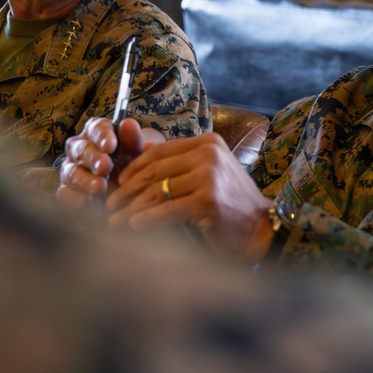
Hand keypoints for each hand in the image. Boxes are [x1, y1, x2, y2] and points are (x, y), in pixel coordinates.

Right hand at [56, 118, 164, 209]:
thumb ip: (133, 139)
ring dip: (85, 179)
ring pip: (71, 171)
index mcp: (97, 133)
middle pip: (80, 149)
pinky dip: (76, 197)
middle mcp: (80, 148)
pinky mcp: (67, 191)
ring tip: (101, 187)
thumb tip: (128, 124)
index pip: (96, 128)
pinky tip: (89, 201)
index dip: (102, 136)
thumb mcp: (138, 153)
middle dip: (93, 158)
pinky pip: (66, 193)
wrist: (130, 192)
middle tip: (106, 167)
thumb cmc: (133, 165)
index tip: (110, 146)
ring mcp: (71, 169)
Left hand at [108, 133, 274, 260]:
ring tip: (115, 220)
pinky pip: (166, 210)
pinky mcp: (207, 201)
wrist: (261, 229)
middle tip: (110, 204)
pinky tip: (133, 226)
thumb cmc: (232, 204)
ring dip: (131, 208)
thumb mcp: (210, 173)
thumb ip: (182, 163)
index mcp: (208, 143)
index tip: (119, 183)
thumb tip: (143, 155)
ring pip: (157, 191)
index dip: (135, 167)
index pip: (161, 151)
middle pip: (155, 171)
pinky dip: (146, 219)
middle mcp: (209, 155)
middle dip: (128, 190)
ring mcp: (209, 177)